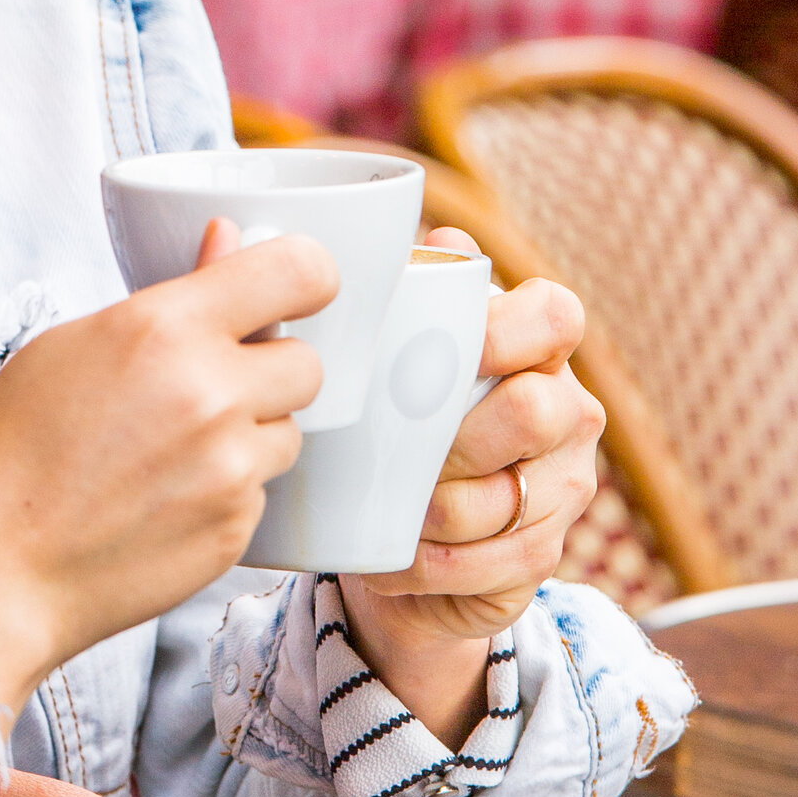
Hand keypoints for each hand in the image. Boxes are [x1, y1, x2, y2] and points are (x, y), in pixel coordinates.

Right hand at [0, 221, 334, 713]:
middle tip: (208, 386)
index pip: (298, 271)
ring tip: (170, 452)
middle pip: (306, 361)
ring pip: (287, 431)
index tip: (296, 289)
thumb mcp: (68, 346)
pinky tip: (161, 500)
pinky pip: (260, 491)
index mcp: (164, 330)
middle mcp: (211, 394)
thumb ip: (165, 298)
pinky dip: (225, 490)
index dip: (306, 276)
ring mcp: (230, 469)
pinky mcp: (236, 530)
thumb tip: (228, 242)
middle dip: (269, 369)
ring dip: (249, 434)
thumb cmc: (9, 457)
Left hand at [336, 245, 603, 744]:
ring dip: (437, 511)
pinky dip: (433, 566)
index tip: (452, 345)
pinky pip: (495, 563)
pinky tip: (394, 561)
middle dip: (462, 437)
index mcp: (531, 346)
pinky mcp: (544, 553)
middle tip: (399, 450)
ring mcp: (562, 485)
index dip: (513, 326)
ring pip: (509, 497)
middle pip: (539, 409)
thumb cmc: (377, 429)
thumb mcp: (364, 367)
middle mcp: (563, 408)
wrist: (393, 542)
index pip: (555, 314)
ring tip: (386, 511)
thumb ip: (329, 302)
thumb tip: (234, 231)